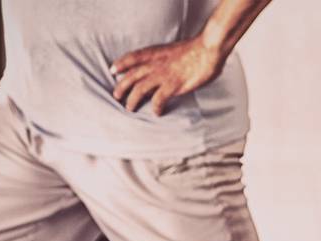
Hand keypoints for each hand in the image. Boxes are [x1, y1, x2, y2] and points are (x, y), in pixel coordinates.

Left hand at [110, 37, 225, 115]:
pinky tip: (157, 113)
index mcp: (155, 53)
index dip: (120, 64)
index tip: (113, 70)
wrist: (207, 49)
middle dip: (121, 87)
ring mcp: (163, 75)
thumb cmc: (197, 48)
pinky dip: (155, 108)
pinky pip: (158, 100)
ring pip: (139, 90)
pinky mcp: (172, 86)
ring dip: (132, 100)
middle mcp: (155, 64)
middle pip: (131, 76)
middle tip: (116, 96)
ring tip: (130, 108)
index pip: (131, 57)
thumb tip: (166, 68)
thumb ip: (166, 59)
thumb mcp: (174, 50)